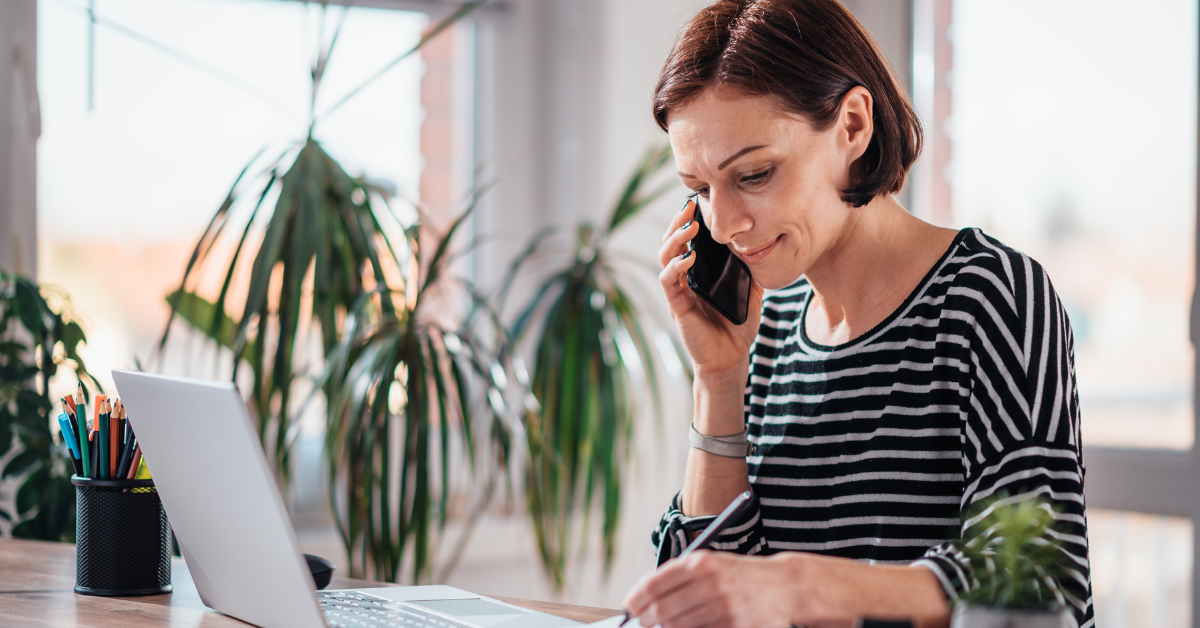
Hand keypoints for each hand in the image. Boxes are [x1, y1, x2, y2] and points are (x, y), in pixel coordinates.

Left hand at [622, 551, 797, 627]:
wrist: (785, 586)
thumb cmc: (741, 576)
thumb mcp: (713, 564)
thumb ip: (681, 577)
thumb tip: (646, 598)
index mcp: (701, 563)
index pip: (656, 583)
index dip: (637, 598)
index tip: (629, 607)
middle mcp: (711, 583)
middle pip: (663, 609)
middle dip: (647, 619)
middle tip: (643, 623)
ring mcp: (723, 607)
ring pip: (678, 626)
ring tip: (664, 626)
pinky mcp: (734, 626)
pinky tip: (690, 627)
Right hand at [659, 199, 764, 378]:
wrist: (731, 358)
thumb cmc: (737, 327)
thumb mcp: (749, 292)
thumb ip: (750, 271)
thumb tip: (760, 247)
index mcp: (698, 273)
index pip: (686, 242)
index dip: (688, 223)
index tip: (698, 205)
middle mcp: (684, 279)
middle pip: (671, 244)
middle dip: (677, 224)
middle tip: (689, 207)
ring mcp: (679, 292)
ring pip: (665, 258)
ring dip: (675, 240)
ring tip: (689, 227)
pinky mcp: (677, 306)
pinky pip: (669, 281)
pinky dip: (676, 267)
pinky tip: (689, 258)